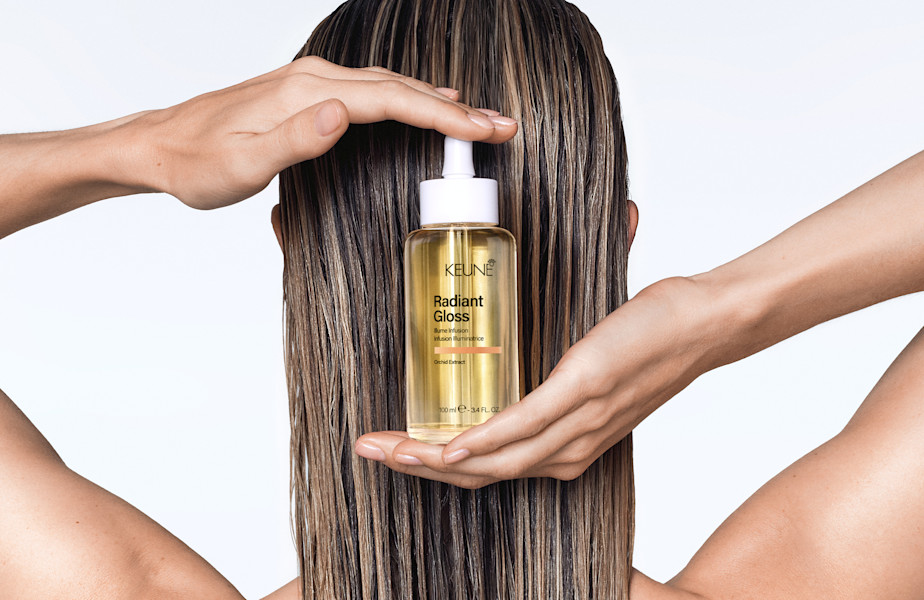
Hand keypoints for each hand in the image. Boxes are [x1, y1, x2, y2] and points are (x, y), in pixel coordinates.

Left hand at [116, 55, 517, 208]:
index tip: (486, 128)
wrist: (161, 146)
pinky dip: (407, 97)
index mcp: (309, 94)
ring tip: (477, 117)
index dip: (444, 115)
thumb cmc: (198, 163)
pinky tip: (422, 100)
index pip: (392, 100)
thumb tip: (342, 114)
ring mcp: (312, 81)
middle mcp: (316, 78)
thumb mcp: (241, 166)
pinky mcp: (308, 92)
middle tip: (502, 125)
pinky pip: (372, 89)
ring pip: (389, 85)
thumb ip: (294, 140)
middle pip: (401, 88)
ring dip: (436, 100)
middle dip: (456, 108)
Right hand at [354, 277, 722, 488]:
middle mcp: (569, 451)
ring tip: (385, 448)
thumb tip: (516, 307)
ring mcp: (574, 427)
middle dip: (415, 466)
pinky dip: (477, 442)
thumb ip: (553, 361)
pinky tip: (443, 446)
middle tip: (370, 450)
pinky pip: (519, 429)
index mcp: (568, 448)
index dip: (435, 468)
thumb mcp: (593, 367)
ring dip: (430, 458)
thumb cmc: (649, 341)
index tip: (397, 451)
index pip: (489, 469)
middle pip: (478, 474)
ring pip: (490, 460)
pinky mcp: (579, 394)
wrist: (704, 324)